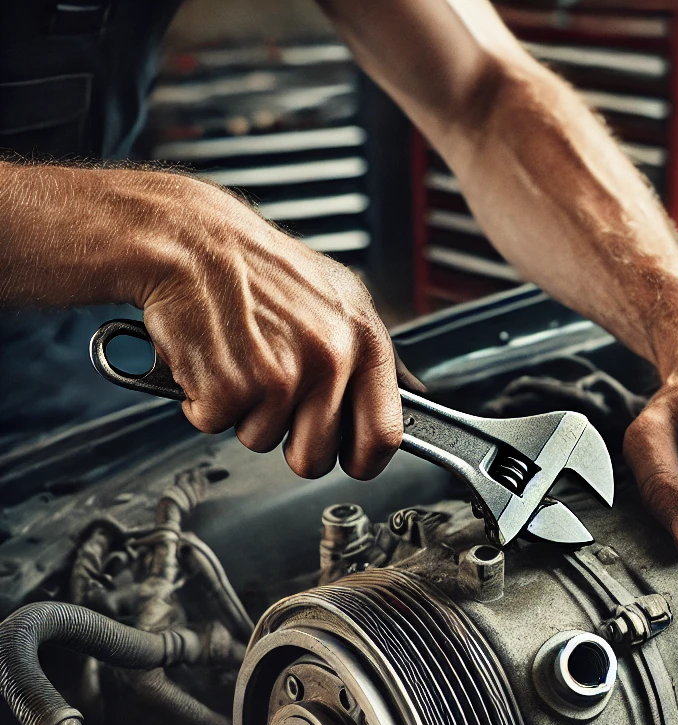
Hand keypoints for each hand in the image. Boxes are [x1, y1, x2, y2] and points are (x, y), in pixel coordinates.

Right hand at [135, 174, 402, 478]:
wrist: (189, 237)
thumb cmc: (262, 268)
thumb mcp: (342, 298)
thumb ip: (378, 355)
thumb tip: (414, 396)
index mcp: (364, 340)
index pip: (384, 437)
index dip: (362, 460)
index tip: (350, 459)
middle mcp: (330, 358)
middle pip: (316, 457)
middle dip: (289, 441)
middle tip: (272, 395)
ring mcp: (281, 375)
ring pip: (261, 441)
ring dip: (242, 412)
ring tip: (240, 358)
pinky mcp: (230, 385)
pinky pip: (215, 425)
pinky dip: (203, 400)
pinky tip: (211, 356)